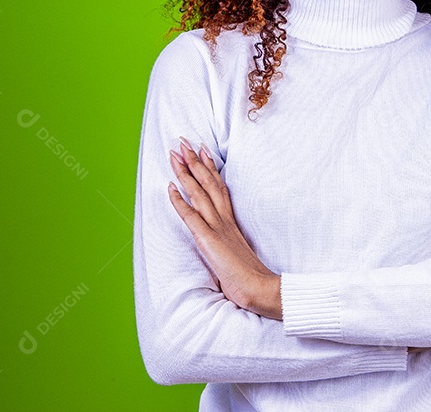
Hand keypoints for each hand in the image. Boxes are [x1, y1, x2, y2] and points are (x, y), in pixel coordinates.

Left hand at [167, 137, 282, 319]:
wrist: (260, 288)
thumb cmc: (251, 277)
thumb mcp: (238, 254)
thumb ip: (230, 244)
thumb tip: (225, 244)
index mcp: (231, 222)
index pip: (219, 188)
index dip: (210, 168)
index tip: (203, 149)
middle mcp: (224, 219)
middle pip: (209, 183)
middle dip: (195, 161)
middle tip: (183, 141)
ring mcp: (216, 227)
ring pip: (199, 192)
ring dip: (186, 172)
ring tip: (175, 153)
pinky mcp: (208, 239)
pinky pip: (190, 215)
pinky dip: (179, 200)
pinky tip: (170, 187)